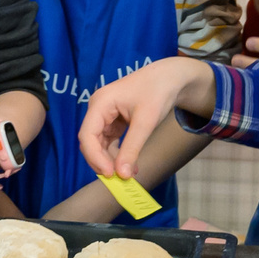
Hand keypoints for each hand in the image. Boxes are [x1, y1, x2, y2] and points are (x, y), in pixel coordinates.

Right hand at [78, 56, 213, 181]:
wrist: (170, 78)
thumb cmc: (158, 93)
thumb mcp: (146, 122)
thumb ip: (132, 148)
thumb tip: (123, 175)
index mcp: (100, 103)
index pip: (87, 135)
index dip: (95, 157)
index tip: (111, 174)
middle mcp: (98, 109)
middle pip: (91, 141)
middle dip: (102, 161)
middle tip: (118, 179)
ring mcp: (105, 115)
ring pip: (99, 144)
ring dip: (110, 160)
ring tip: (127, 175)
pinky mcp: (113, 121)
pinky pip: (110, 142)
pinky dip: (118, 154)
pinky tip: (131, 166)